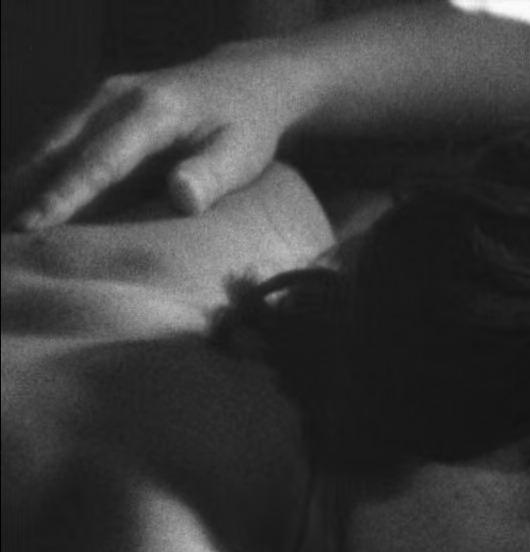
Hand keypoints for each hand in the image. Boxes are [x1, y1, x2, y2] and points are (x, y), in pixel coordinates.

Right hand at [5, 40, 314, 229]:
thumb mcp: (242, 152)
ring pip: (49, 143)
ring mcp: (100, 99)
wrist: (242, 81)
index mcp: (151, 111)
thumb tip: (182, 198)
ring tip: (2, 221)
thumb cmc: (246, 126)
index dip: (65, 195)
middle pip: (58, 149)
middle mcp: (114, 98)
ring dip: (20, 180)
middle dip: (24, 189)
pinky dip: (35, 170)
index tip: (35, 224)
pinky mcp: (95, 109)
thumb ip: (211, 175)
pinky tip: (19, 201)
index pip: (100, 161)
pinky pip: (59, 142)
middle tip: (3, 232)